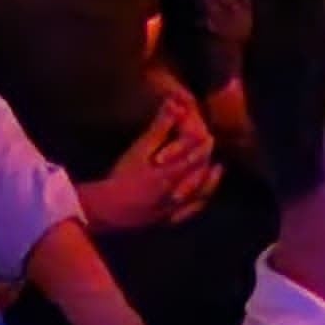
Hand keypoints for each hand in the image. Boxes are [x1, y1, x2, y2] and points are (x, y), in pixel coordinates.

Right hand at [78, 93, 220, 231]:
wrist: (108, 209)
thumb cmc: (122, 176)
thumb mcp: (139, 149)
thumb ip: (159, 128)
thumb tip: (173, 104)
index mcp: (170, 173)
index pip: (194, 158)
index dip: (203, 146)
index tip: (209, 135)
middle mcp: (177, 192)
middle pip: (200, 176)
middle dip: (207, 162)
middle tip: (213, 151)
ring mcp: (174, 209)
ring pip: (200, 195)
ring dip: (210, 182)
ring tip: (216, 170)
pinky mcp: (167, 220)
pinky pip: (190, 212)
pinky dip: (199, 201)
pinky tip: (201, 196)